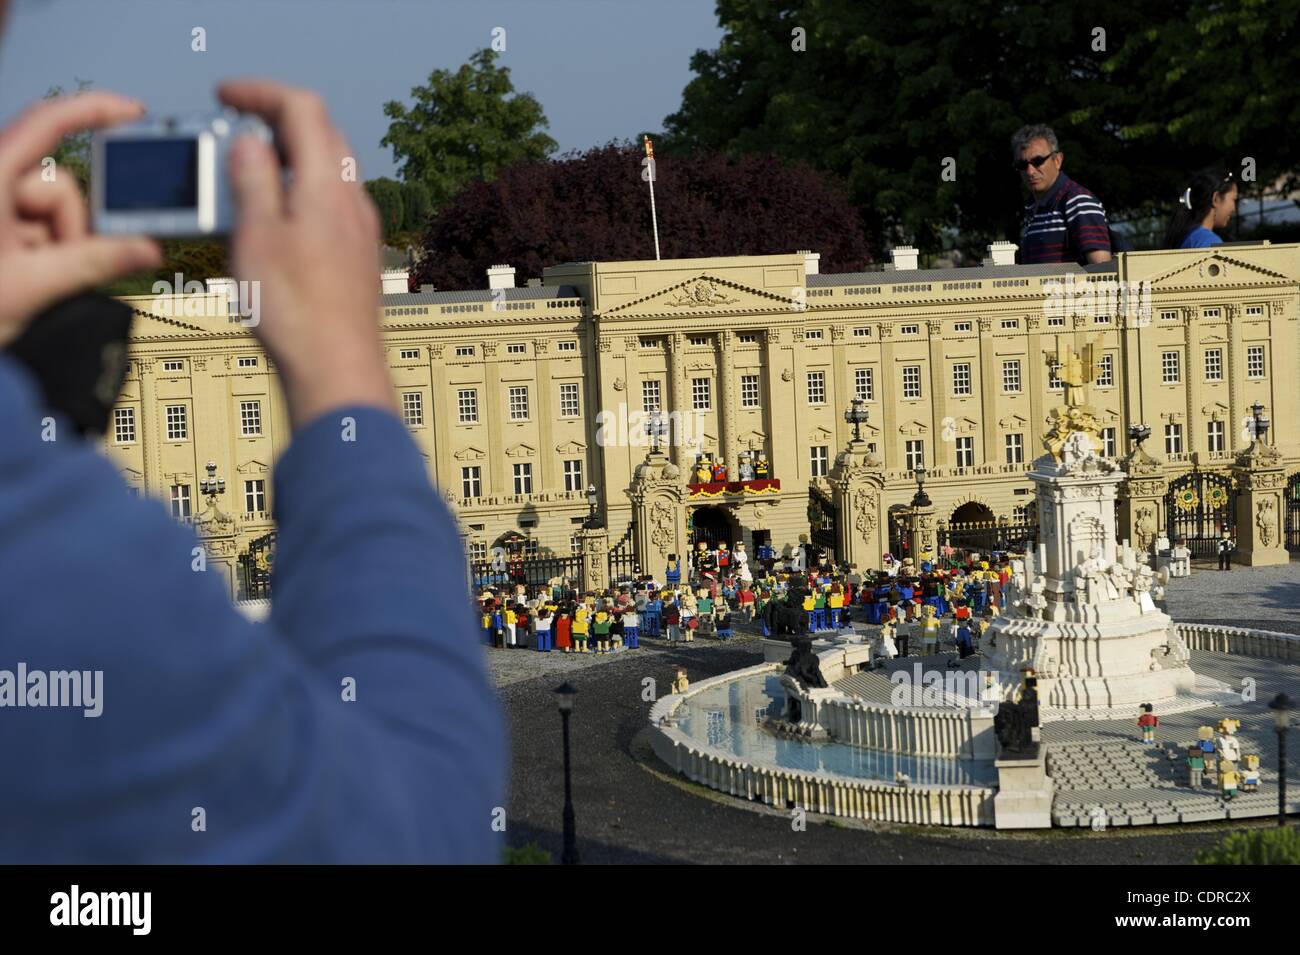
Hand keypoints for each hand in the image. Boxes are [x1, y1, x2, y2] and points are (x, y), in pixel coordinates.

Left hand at [0, 92, 161, 345]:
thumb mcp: (31, 285)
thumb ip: (93, 264)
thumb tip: (147, 250)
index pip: (47, 123)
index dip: (95, 109)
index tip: (134, 112)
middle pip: (60, 186)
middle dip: (69, 228)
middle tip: (52, 267)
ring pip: (54, 214)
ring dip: (56, 248)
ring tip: (30, 280)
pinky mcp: (0, 228)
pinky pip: (42, 230)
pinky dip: (45, 254)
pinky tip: (23, 277)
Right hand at [217, 79, 394, 426]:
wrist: (339, 373)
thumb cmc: (297, 313)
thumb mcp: (256, 236)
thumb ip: (251, 180)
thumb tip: (252, 142)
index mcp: (326, 185)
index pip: (301, 109)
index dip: (261, 92)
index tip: (226, 94)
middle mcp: (353, 202)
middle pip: (322, 135)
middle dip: (278, 119)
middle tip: (237, 125)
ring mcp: (362, 232)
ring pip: (330, 173)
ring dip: (290, 159)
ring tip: (250, 174)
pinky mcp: (360, 260)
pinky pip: (332, 207)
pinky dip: (302, 195)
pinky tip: (280, 222)